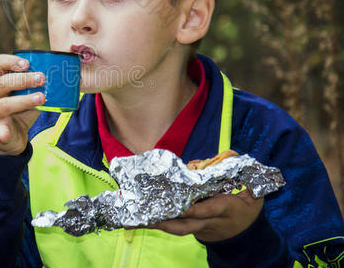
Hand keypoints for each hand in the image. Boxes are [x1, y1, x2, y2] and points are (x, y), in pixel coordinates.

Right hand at [0, 54, 45, 155]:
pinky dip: (3, 132)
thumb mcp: (30, 94)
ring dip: (24, 100)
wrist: (11, 136)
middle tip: (42, 78)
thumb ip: (40, 86)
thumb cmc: (22, 109)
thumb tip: (67, 76)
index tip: (27, 64)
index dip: (11, 61)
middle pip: (3, 82)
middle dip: (23, 79)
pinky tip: (6, 135)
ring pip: (5, 104)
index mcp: (1, 80)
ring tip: (41, 98)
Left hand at [149, 189, 263, 241]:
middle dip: (169, 221)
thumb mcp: (253, 197)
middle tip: (149, 215)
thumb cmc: (247, 211)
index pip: (209, 210)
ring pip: (178, 229)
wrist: (245, 239)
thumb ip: (247, 178)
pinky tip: (145, 219)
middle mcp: (210, 222)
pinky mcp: (192, 230)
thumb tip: (234, 156)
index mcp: (226, 211)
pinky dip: (161, 224)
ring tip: (140, 219)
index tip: (183, 207)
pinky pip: (176, 228)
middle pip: (187, 225)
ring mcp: (200, 228)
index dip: (195, 210)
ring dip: (159, 224)